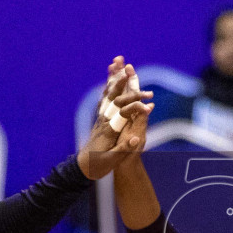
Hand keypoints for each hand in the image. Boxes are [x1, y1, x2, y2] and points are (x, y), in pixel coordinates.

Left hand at [78, 56, 152, 179]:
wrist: (82, 168)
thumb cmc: (98, 165)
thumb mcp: (111, 160)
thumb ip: (123, 148)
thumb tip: (136, 138)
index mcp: (109, 129)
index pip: (124, 112)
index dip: (136, 107)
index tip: (150, 105)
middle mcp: (104, 120)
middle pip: (114, 98)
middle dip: (123, 83)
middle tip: (130, 69)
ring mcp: (100, 118)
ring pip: (107, 94)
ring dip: (113, 79)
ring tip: (117, 64)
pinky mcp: (99, 119)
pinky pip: (104, 99)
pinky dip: (108, 87)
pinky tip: (111, 80)